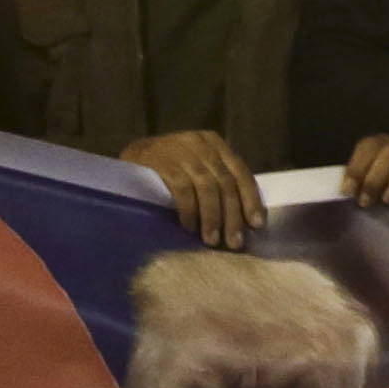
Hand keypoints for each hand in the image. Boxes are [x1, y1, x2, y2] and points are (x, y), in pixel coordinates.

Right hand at [122, 129, 261, 246]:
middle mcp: (201, 145)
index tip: (257, 225)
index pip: (240, 172)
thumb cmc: (171, 169)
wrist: (132, 157)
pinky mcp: (162, 162)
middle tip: (234, 243)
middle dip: (232, 216)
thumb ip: (219, 183)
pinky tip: (190, 227)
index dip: (251, 200)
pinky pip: (183, 190)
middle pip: (225, 183)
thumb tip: (245, 221)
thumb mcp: (198, 168)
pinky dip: (189, 211)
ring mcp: (181, 151)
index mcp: (215, 144)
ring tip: (212, 240)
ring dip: (212, 217)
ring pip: (207, 187)